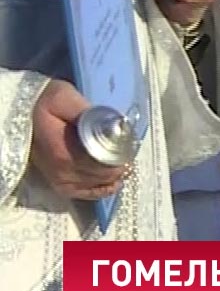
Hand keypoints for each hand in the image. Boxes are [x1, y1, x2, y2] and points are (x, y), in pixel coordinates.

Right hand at [29, 79, 127, 199]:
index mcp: (64, 153)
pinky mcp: (59, 184)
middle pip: (104, 175)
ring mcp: (60, 180)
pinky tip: (114, 183)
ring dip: (114, 175)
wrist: (19, 114)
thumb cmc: (41, 103)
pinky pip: (86, 193)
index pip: (105, 162)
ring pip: (99, 185)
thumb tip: (113, 123)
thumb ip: (86, 111)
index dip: (122, 154)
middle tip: (127, 152)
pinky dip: (102, 189)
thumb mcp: (63, 97)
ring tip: (123, 163)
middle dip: (120, 163)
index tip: (129, 144)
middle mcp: (62, 172)